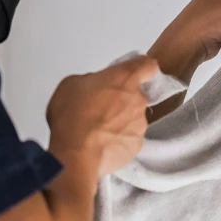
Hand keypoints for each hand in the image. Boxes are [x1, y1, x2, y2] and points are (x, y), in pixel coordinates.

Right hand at [45, 56, 157, 177]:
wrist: (75, 155)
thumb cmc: (72, 116)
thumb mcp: (71, 84)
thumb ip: (91, 80)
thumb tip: (95, 87)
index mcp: (124, 78)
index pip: (148, 65)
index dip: (141, 69)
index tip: (131, 74)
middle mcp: (138, 99)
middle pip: (136, 95)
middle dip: (121, 100)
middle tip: (100, 108)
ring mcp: (140, 124)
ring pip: (133, 118)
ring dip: (120, 121)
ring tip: (97, 130)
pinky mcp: (137, 145)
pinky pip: (129, 138)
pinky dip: (119, 140)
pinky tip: (101, 144)